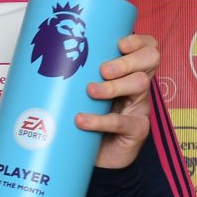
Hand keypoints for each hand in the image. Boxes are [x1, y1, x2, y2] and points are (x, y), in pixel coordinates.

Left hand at [80, 32, 158, 170]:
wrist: (96, 155)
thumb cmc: (88, 117)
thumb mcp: (83, 92)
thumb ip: (77, 75)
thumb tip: (46, 56)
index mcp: (130, 71)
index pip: (147, 47)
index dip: (138, 41)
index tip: (119, 43)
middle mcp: (139, 86)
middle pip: (150, 60)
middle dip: (126, 61)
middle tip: (103, 70)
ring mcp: (140, 107)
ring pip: (140, 85)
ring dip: (113, 86)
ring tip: (91, 91)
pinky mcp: (136, 130)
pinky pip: (123, 122)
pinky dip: (100, 120)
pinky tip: (82, 120)